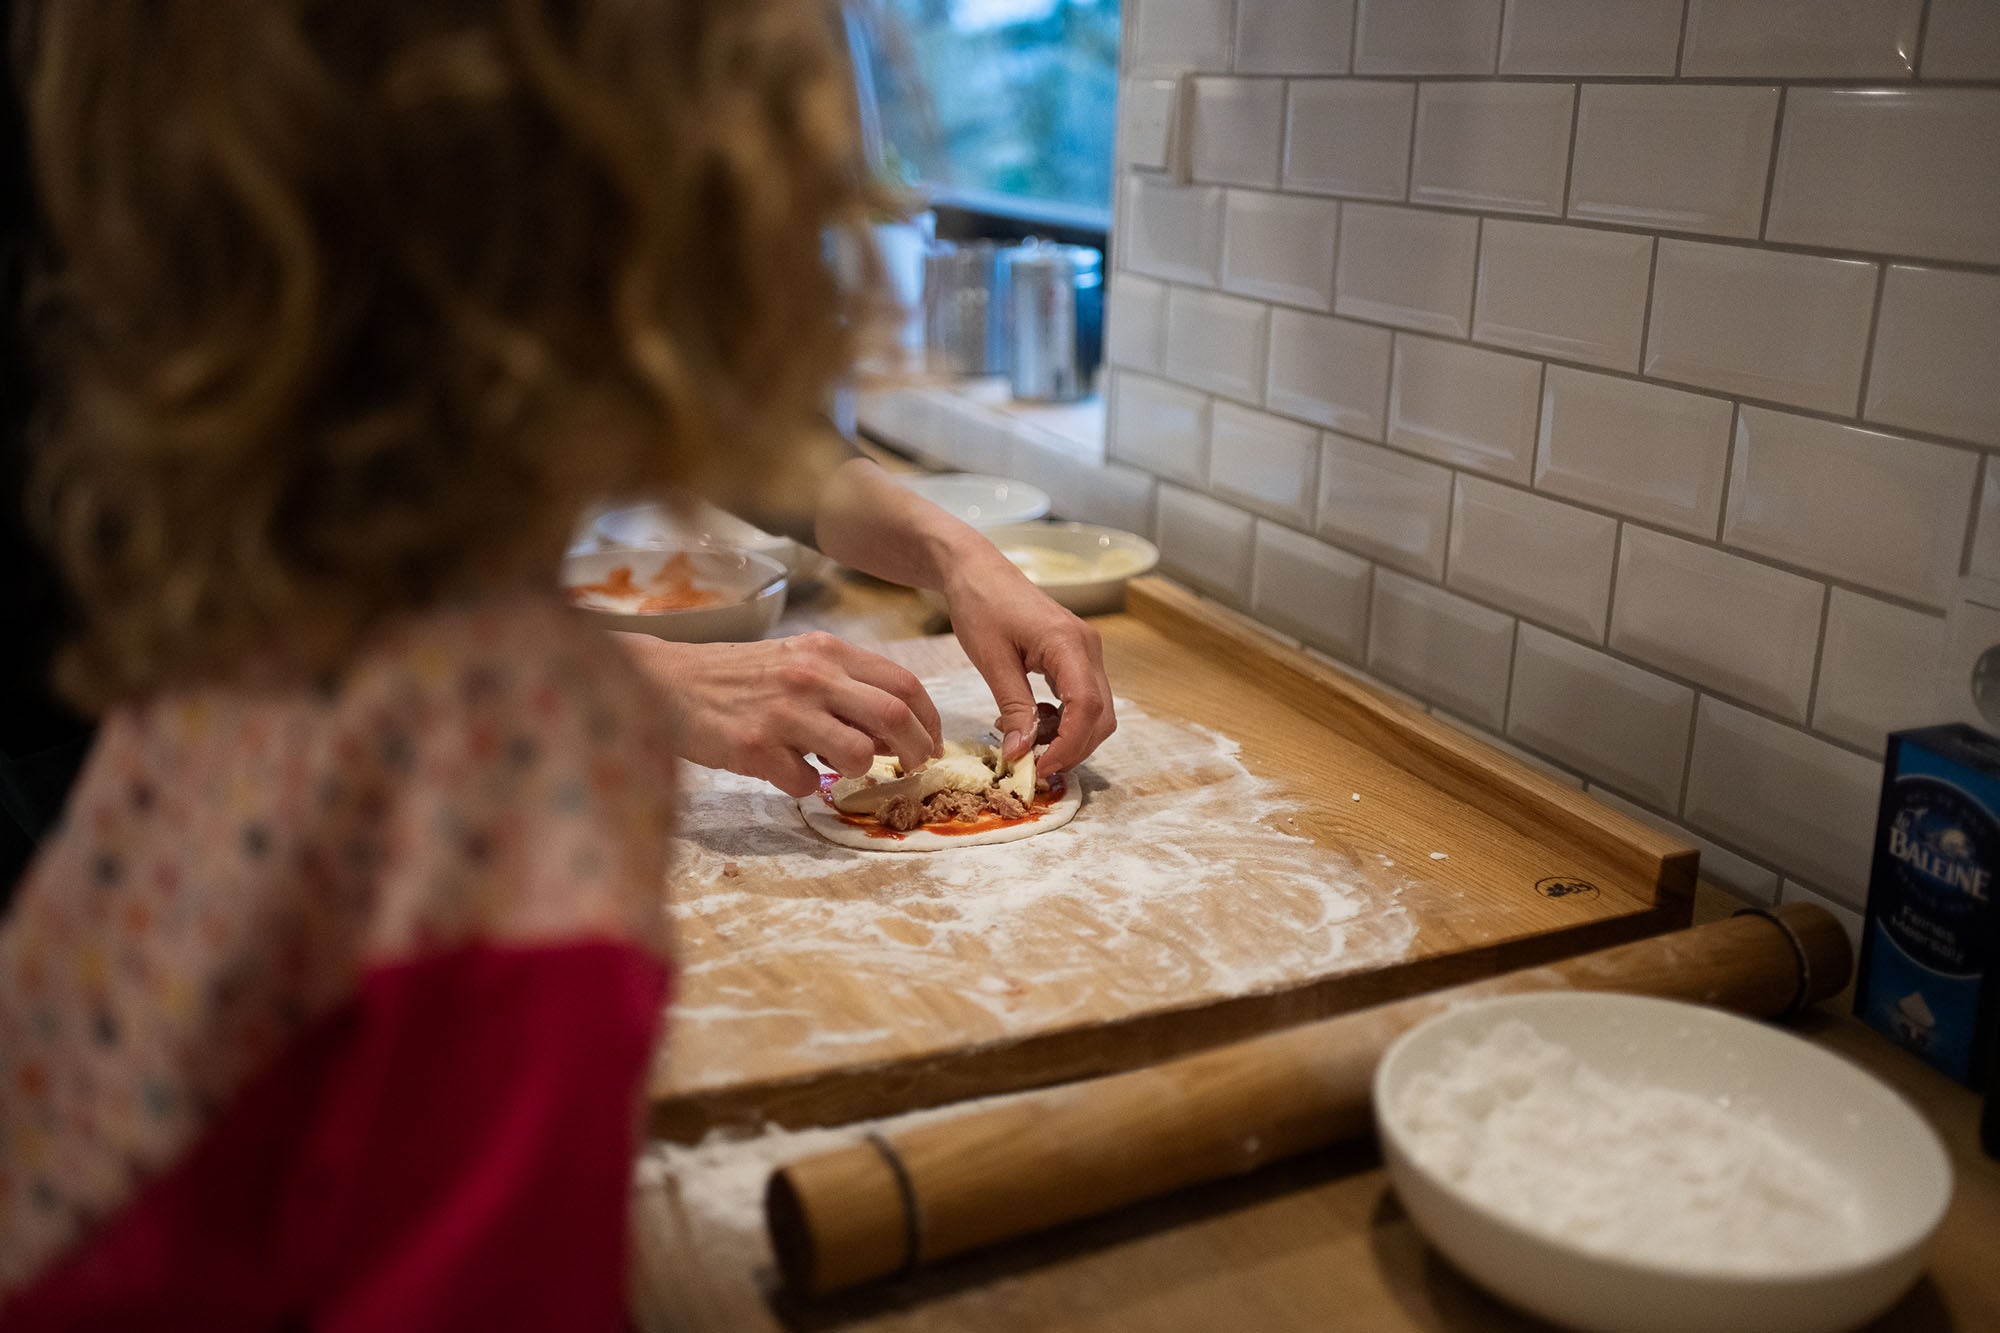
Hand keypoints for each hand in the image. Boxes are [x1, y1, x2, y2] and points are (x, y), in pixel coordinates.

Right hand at [614, 632, 941, 797]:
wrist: (667, 682)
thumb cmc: (740, 677)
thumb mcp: (798, 662)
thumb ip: (845, 685)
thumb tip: (894, 729)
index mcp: (827, 651)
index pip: (903, 683)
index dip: (930, 720)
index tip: (933, 744)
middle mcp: (810, 676)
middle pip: (894, 717)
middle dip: (915, 752)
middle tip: (912, 770)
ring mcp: (783, 712)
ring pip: (857, 755)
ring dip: (856, 771)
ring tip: (835, 766)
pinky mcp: (755, 746)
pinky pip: (804, 782)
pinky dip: (803, 785)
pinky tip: (783, 769)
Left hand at [939, 546, 1115, 775]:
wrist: (978, 571)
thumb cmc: (981, 605)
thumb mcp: (992, 661)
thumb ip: (1013, 708)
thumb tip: (1020, 754)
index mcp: (1069, 644)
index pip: (1087, 707)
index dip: (1069, 745)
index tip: (1041, 767)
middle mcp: (1088, 647)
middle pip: (1101, 714)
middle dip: (1073, 747)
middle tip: (1033, 764)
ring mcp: (1086, 651)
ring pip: (1096, 710)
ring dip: (1068, 736)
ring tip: (1025, 739)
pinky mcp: (1076, 655)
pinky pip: (1083, 698)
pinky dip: (1064, 720)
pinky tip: (1032, 720)